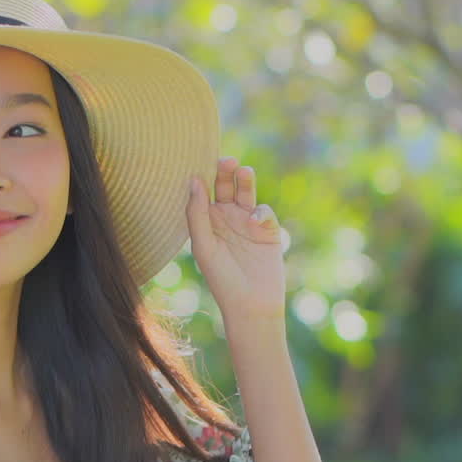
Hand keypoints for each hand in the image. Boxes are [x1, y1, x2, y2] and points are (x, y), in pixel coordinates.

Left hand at [186, 156, 286, 320]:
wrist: (251, 303)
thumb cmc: (220, 277)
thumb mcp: (203, 244)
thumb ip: (197, 213)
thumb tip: (194, 180)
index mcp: (204, 221)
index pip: (202, 191)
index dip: (201, 175)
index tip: (198, 159)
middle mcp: (224, 218)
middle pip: (224, 186)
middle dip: (225, 172)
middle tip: (225, 160)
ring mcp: (247, 222)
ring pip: (245, 192)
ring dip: (244, 180)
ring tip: (242, 170)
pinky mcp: (267, 229)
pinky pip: (264, 211)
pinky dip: (260, 212)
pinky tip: (256, 222)